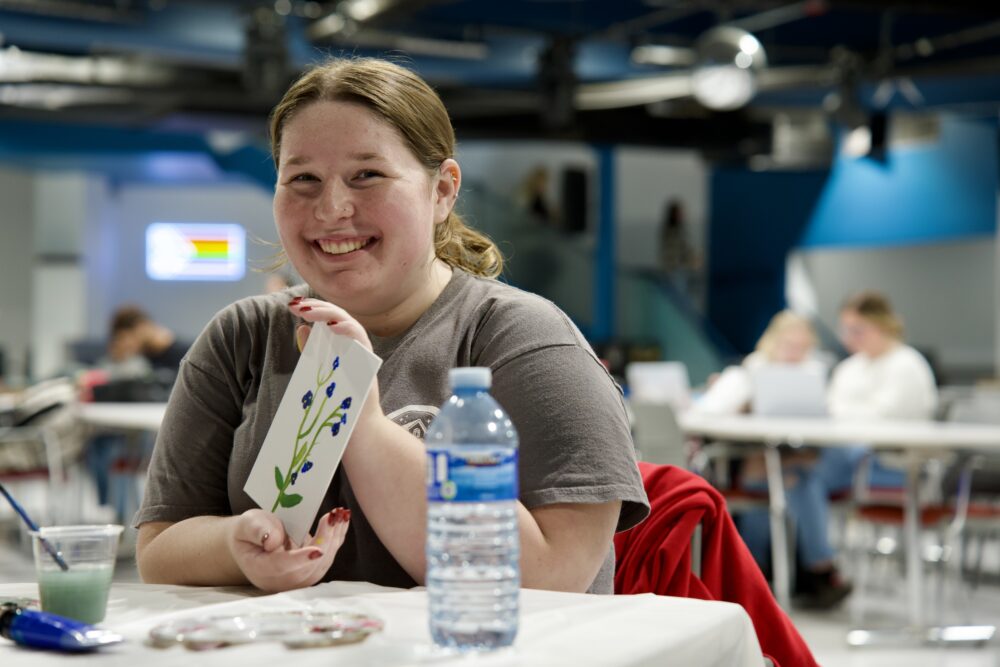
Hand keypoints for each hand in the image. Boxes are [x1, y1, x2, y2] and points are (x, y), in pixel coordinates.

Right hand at [228, 507, 349, 592]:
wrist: (254, 542)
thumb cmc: (249, 532)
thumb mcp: (247, 524)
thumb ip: (257, 530)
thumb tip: (271, 541)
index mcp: (260, 569)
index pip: (281, 567)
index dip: (300, 560)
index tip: (318, 550)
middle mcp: (279, 581)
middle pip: (307, 568)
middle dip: (324, 541)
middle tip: (334, 516)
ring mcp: (296, 580)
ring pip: (321, 565)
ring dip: (334, 539)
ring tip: (340, 515)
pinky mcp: (309, 574)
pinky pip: (326, 561)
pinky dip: (336, 541)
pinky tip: (342, 523)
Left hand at [287, 296, 383, 429]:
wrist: (358, 432)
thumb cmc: (339, 406)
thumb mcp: (320, 374)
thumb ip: (313, 352)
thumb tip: (301, 328)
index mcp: (342, 347)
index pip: (328, 320)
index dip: (313, 309)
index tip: (292, 306)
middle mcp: (354, 347)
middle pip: (338, 317)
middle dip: (316, 307)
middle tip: (294, 305)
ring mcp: (362, 353)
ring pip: (348, 322)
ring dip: (327, 313)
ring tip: (307, 311)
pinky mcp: (368, 362)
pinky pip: (360, 339)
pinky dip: (346, 328)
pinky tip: (330, 325)